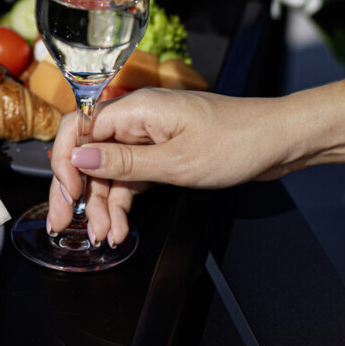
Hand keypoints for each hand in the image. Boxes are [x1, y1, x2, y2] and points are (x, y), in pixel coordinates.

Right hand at [47, 87, 290, 245]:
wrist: (280, 140)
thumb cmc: (238, 141)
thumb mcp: (177, 161)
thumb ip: (124, 163)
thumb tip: (78, 157)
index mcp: (136, 109)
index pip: (78, 128)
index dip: (65, 161)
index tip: (68, 194)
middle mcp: (136, 120)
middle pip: (89, 153)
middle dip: (75, 190)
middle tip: (64, 223)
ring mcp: (148, 138)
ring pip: (108, 172)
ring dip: (102, 204)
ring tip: (104, 236)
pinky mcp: (161, 154)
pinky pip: (130, 178)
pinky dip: (122, 202)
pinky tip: (119, 226)